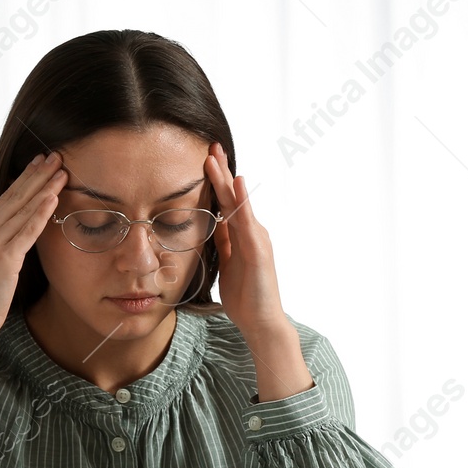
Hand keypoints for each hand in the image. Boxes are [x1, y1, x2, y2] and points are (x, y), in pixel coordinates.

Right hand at [0, 151, 65, 341]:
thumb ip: (0, 247)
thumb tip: (17, 237)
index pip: (6, 199)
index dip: (25, 179)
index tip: (40, 163)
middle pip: (15, 197)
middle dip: (37, 175)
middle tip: (55, 155)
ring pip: (23, 209)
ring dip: (44, 188)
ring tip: (62, 170)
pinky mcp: (4, 259)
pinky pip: (26, 232)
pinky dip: (41, 213)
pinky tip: (53, 198)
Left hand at [204, 142, 287, 338]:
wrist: (261, 321)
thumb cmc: (246, 296)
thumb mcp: (228, 263)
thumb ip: (224, 241)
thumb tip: (214, 221)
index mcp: (243, 235)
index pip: (227, 202)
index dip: (217, 181)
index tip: (206, 159)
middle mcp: (252, 232)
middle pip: (234, 196)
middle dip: (221, 171)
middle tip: (210, 145)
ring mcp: (257, 239)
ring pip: (238, 204)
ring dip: (226, 180)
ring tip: (214, 158)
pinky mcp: (259, 251)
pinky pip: (247, 222)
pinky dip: (242, 202)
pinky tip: (237, 185)